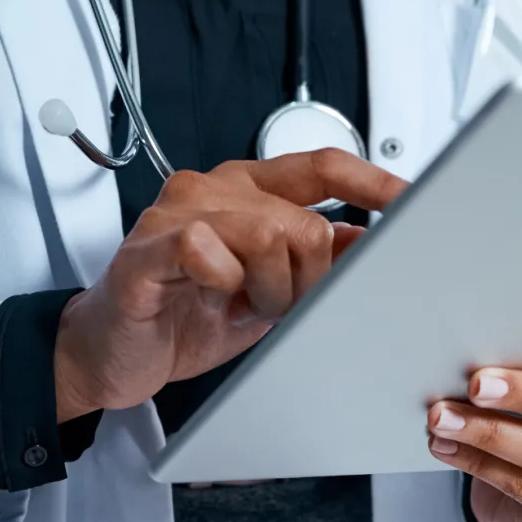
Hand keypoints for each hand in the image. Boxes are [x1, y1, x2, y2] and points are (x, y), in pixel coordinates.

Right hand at [54, 148, 408, 419]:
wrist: (108, 355)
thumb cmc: (183, 316)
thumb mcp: (269, 292)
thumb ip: (316, 262)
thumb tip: (376, 244)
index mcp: (246, 190)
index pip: (321, 166)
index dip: (372, 183)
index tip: (412, 202)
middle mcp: (213, 189)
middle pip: (303, 219)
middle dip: (309, 278)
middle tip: (282, 306)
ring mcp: (178, 213)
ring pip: (266, 232)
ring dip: (269, 289)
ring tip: (243, 308)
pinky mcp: (149, 247)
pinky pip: (208, 249)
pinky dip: (223, 283)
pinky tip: (211, 298)